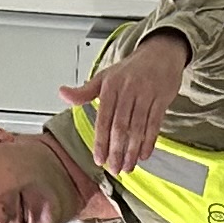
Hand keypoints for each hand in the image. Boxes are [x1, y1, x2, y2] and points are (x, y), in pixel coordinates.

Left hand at [62, 29, 191, 176]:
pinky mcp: (161, 99)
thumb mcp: (104, 77)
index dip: (101, 141)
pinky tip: (143, 155)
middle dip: (116, 151)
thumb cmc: (130, 70)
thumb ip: (84, 91)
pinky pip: (154, 125)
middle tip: (113, 169)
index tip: (98, 159)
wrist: (160, 53)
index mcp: (110, 86)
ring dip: (132, 151)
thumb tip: (62, 93)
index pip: (103, 119)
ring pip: (137, 129)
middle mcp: (128, 90)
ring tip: (127, 167)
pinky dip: (149, 142)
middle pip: (120, 127)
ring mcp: (146, 95)